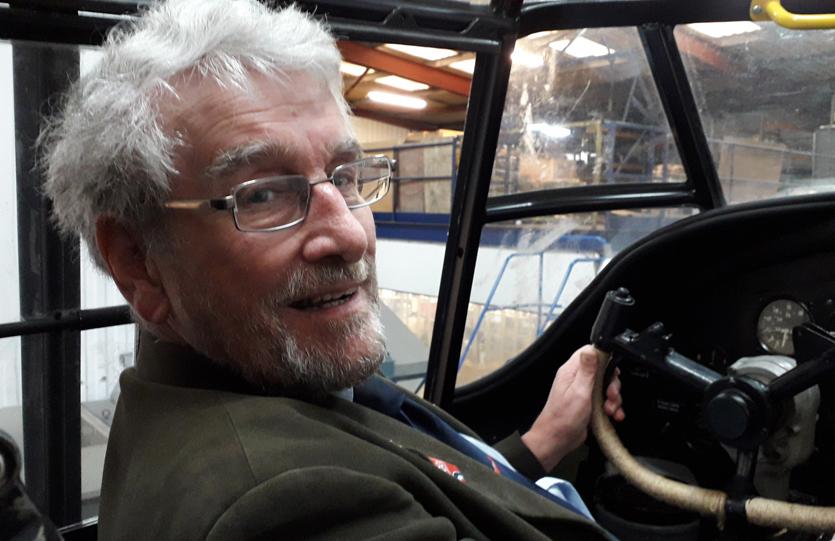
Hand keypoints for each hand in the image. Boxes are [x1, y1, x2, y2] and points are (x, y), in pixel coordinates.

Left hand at [521, 345, 624, 471]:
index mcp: (571, 371)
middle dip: (612, 384)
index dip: (604, 358)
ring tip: (611, 410)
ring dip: (613, 399)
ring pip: (606, 387)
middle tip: (611, 396)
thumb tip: (591, 349)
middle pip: (602, 371)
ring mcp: (583, 392)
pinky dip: (612, 408)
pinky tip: (614, 416)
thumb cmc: (563, 417)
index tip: (612, 372)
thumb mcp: (579, 391)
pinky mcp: (588, 404)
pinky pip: (604, 401)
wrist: (556, 440)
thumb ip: (587, 370)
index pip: (589, 352)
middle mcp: (577, 379)